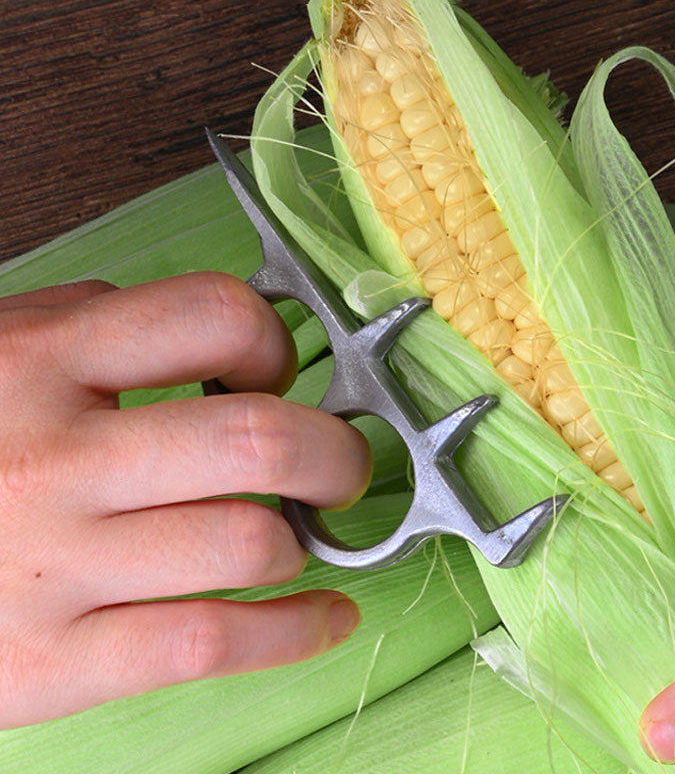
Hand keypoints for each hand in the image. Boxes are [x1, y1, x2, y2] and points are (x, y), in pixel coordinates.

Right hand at [0, 272, 370, 729]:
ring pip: (248, 543)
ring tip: (301, 535)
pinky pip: (209, 643)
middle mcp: (55, 457)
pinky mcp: (51, 660)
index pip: (214, 317)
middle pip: (258, 442)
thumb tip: (223, 336)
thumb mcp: (2, 351)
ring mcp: (54, 564)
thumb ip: (103, 330)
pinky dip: (294, 632)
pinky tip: (323, 616)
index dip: (272, 342)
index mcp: (43, 360)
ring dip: (306, 540)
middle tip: (337, 465)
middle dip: (333, 455)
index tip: (278, 375)